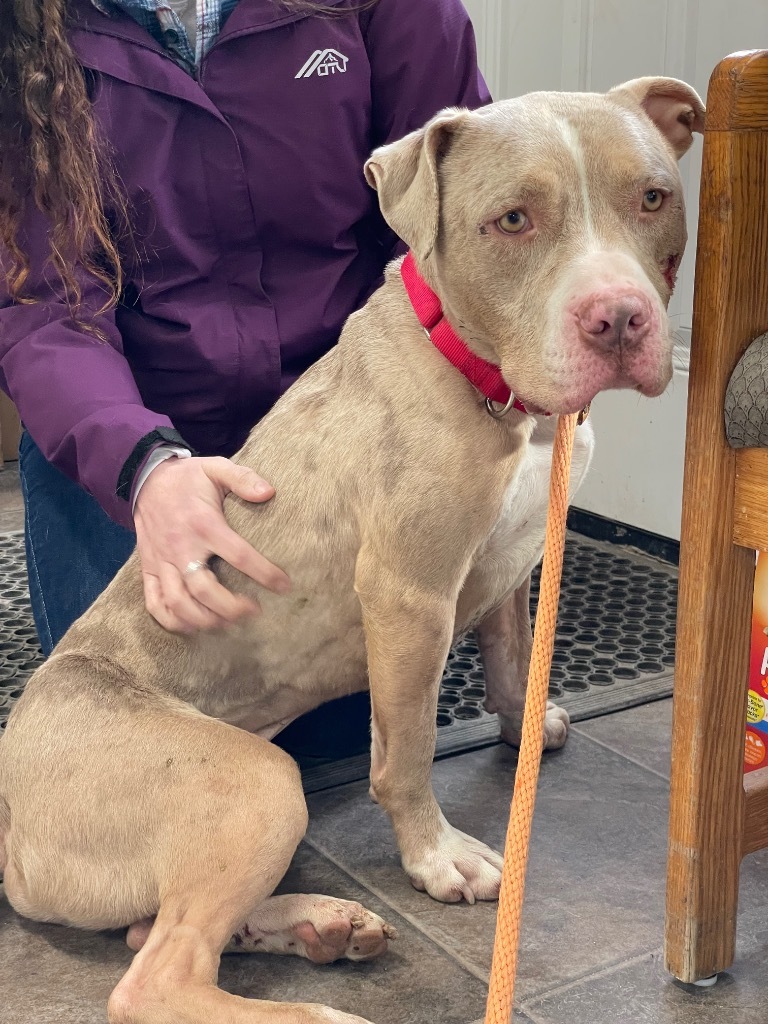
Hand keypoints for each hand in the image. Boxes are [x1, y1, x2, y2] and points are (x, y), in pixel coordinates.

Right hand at [134, 456, 289, 632]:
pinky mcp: (148, 569)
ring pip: (178, 602)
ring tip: (228, 623)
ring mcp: (162, 561)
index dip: (264, 573)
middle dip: (231, 608)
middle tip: (253, 612)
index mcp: (204, 523)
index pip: (238, 554)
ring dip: (204, 619)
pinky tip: (194, 627)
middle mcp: (181, 546)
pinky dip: (172, 621)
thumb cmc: (187, 478)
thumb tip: (269, 492)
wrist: (144, 480)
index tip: (284, 586)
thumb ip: (243, 477)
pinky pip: (154, 602)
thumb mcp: (216, 467)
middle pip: (204, 589)